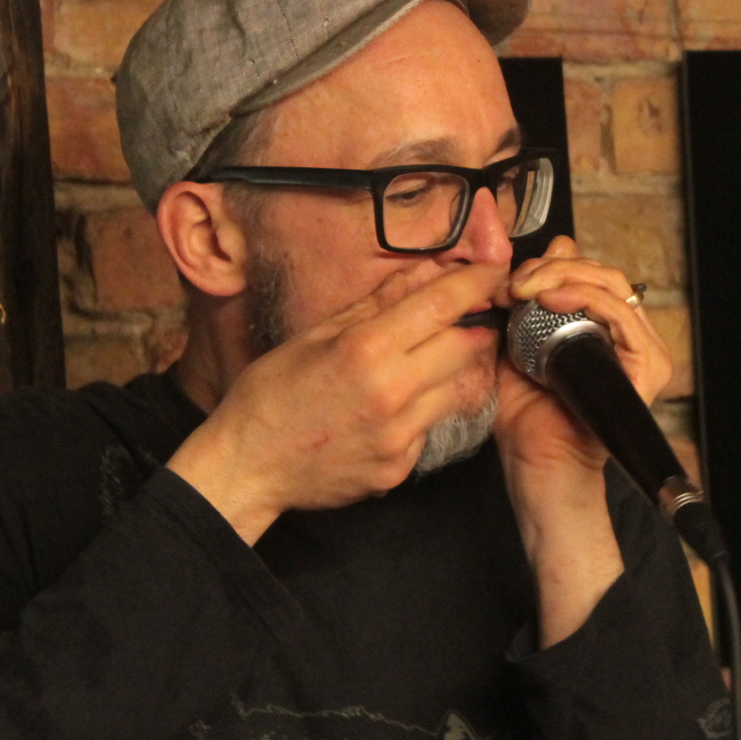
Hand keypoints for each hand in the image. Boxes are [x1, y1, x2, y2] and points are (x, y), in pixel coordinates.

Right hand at [168, 262, 505, 544]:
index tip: (492, 270)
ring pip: (457, 390)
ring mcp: (399, 435)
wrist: (248, 465)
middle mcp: (391, 392)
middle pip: (466, 347)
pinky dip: (420, 414)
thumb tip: (426, 270)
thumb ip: (377, 303)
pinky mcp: (399, 468)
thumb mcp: (317, 334)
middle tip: (465, 319)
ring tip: (421, 366)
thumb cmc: (272, 393)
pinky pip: (429, 429)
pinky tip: (389, 412)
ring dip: (450, 372)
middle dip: (472, 328)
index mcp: (365, 348)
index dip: (476, 282)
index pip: (443, 304)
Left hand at [493, 235, 672, 482]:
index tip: (513, 279)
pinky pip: (621, 314)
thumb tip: (550, 251)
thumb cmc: (529, 417)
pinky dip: (585, 297)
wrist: (538, 465)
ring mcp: (643, 352)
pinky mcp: (647, 366)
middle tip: (517, 283)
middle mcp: (630, 339)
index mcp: (606, 331)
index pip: (592, 275)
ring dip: (563, 277)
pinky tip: (551, 298)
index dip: (553, 265)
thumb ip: (533, 301)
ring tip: (526, 289)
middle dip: (554, 268)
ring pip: (612, 286)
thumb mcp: (521, 344)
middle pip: (604, 275)